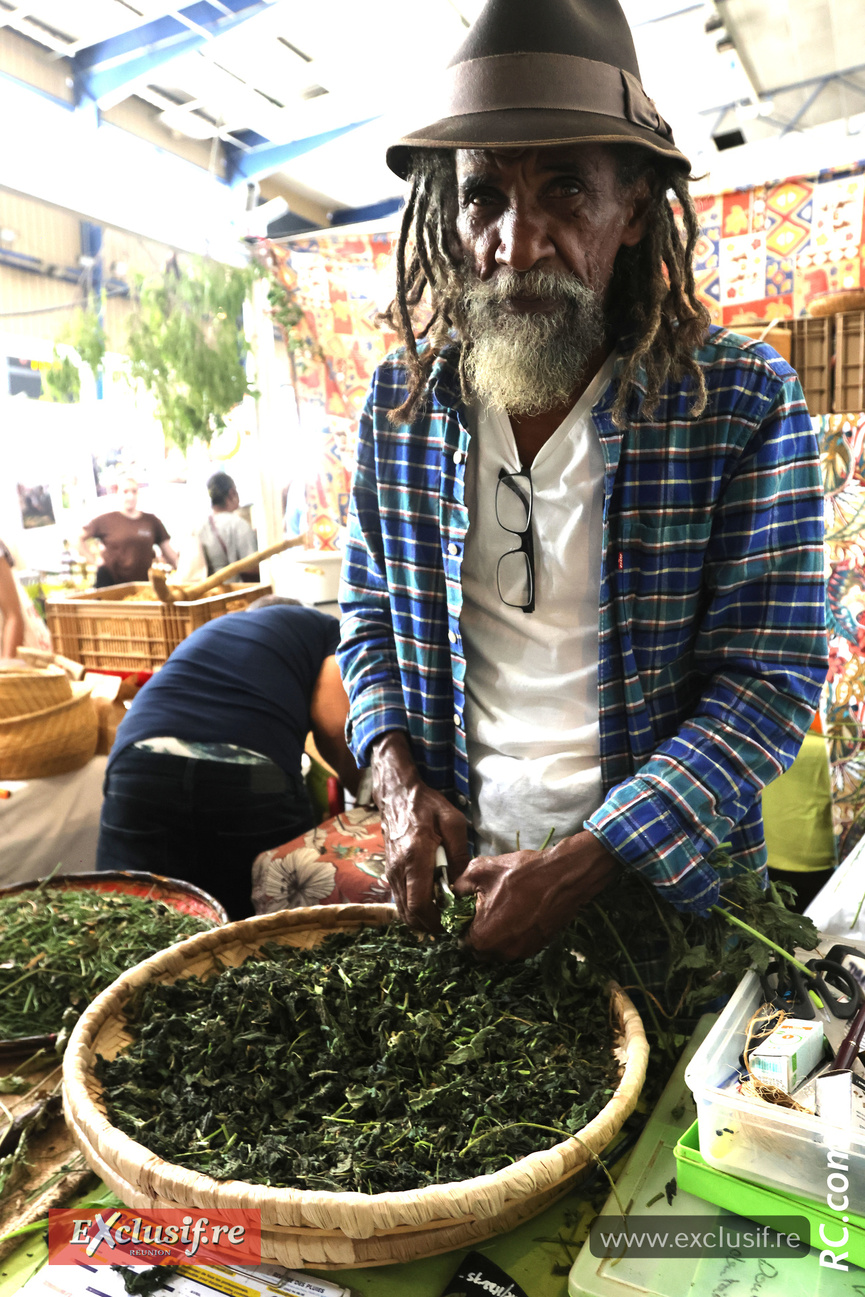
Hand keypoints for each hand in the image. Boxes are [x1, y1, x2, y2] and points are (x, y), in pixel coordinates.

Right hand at [371, 731, 469, 932]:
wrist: (397, 794)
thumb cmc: (426, 805)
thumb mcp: (452, 823)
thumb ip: (459, 853)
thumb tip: (464, 882)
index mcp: (415, 858)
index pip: (419, 904)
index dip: (435, 921)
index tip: (451, 925)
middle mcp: (398, 870)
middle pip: (408, 913)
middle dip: (429, 925)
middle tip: (450, 924)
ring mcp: (391, 871)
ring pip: (401, 909)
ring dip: (420, 917)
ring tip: (441, 915)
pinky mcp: (389, 871)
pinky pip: (399, 898)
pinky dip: (413, 907)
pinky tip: (430, 901)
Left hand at [452, 830, 621, 959]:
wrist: (564, 876)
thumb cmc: (521, 873)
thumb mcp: (480, 870)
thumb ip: (460, 886)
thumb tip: (453, 892)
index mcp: (482, 938)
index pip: (460, 941)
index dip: (461, 924)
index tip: (468, 909)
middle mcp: (501, 952)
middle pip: (479, 949)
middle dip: (477, 932)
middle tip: (483, 908)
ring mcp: (522, 952)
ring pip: (498, 949)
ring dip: (496, 934)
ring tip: (503, 909)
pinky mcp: (537, 947)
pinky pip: (516, 945)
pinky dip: (513, 933)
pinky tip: (518, 912)